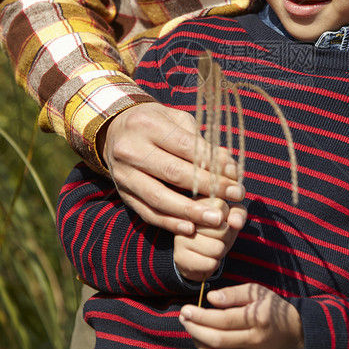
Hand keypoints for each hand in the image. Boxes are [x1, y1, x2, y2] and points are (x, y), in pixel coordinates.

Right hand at [98, 102, 245, 235]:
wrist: (114, 131)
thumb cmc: (155, 123)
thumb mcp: (176, 119)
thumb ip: (201, 141)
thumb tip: (228, 165)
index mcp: (147, 124)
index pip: (186, 147)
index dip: (212, 163)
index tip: (235, 175)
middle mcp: (130, 149)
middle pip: (173, 173)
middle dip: (208, 188)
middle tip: (234, 198)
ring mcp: (123, 174)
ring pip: (159, 198)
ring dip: (190, 212)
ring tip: (217, 219)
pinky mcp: (123, 194)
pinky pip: (147, 212)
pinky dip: (170, 223)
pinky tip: (190, 229)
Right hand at [174, 198, 246, 281]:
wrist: (198, 254)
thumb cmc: (217, 230)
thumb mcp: (230, 217)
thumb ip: (238, 214)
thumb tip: (235, 222)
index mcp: (197, 202)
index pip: (221, 208)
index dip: (227, 219)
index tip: (220, 221)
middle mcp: (184, 218)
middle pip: (222, 230)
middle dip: (225, 237)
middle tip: (216, 237)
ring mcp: (180, 237)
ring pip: (217, 248)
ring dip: (220, 251)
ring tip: (210, 247)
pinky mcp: (180, 257)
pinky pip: (211, 264)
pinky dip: (213, 263)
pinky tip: (205, 258)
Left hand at [179, 283, 303, 348]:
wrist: (294, 333)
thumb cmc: (271, 309)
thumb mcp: (257, 292)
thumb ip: (233, 293)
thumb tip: (210, 298)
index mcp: (257, 318)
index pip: (223, 320)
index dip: (201, 316)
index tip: (186, 309)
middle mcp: (255, 340)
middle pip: (217, 340)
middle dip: (195, 329)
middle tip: (183, 318)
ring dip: (198, 342)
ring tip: (190, 328)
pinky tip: (201, 341)